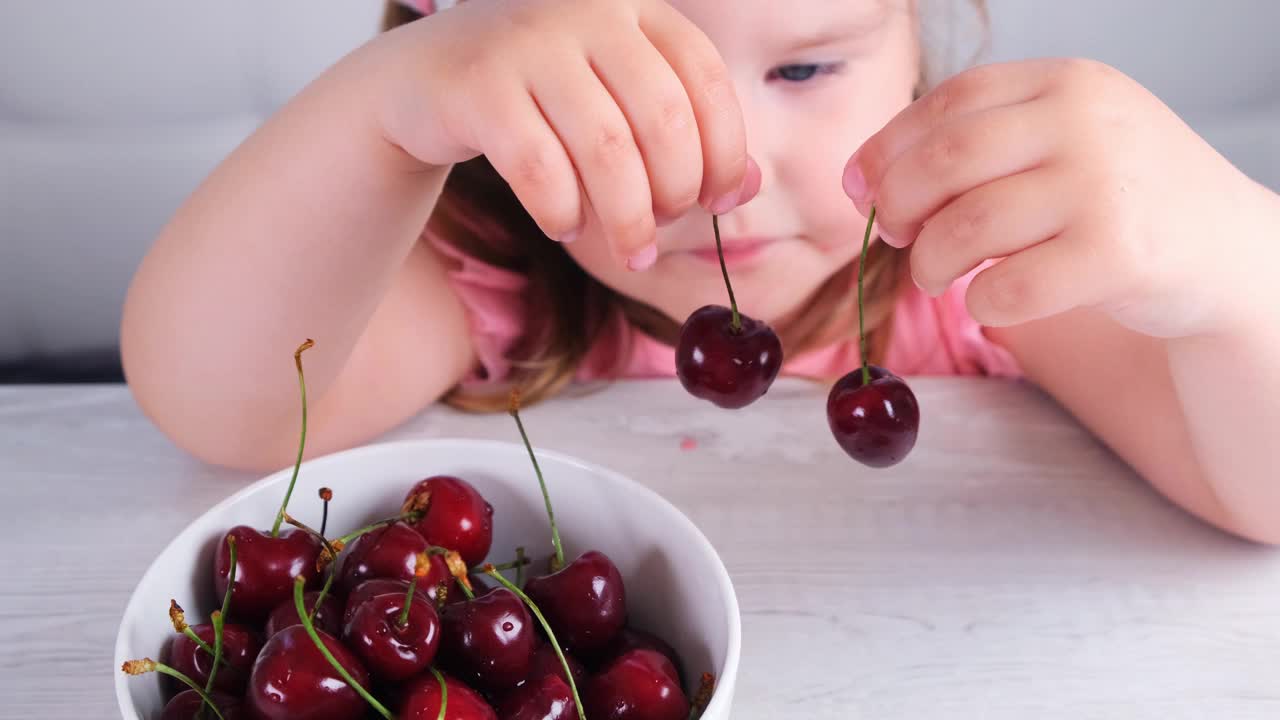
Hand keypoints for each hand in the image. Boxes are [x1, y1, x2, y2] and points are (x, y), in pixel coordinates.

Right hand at [375, 0, 758, 268]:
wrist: (420, 82)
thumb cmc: (537, 100)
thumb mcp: (615, 106)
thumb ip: (684, 139)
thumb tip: (750, 188)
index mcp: (634, 8)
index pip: (705, 79)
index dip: (726, 150)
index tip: (720, 203)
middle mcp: (586, 12)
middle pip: (663, 119)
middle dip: (674, 195)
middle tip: (659, 235)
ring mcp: (528, 41)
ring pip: (605, 149)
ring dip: (626, 218)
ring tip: (627, 250)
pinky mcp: (478, 84)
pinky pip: (540, 167)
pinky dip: (561, 211)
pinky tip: (565, 226)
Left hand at [842, 58, 1267, 338]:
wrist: (1224, 252)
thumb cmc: (1115, 200)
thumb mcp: (1059, 143)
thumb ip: (973, 146)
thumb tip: (861, 181)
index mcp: (1065, 82)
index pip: (949, 101)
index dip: (888, 149)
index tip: (862, 191)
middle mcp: (1086, 122)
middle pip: (944, 162)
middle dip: (896, 207)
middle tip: (894, 237)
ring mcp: (1104, 187)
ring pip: (965, 228)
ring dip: (928, 262)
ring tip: (934, 275)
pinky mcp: (1117, 256)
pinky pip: (1006, 288)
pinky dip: (978, 303)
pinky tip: (988, 300)